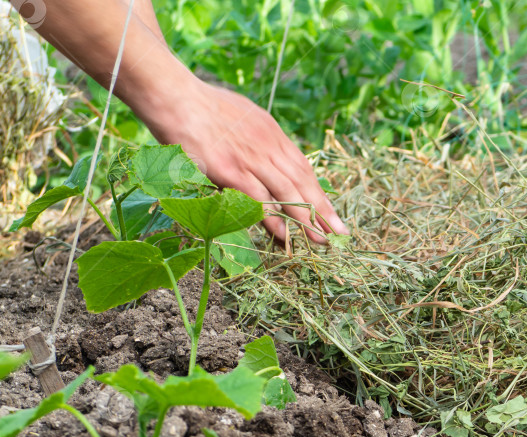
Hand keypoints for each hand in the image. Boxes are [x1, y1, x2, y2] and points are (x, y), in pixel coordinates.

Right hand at [143, 79, 348, 243]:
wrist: (175, 96)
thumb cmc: (201, 106)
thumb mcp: (241, 116)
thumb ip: (257, 136)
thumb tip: (264, 155)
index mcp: (272, 133)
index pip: (303, 167)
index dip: (319, 191)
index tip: (331, 211)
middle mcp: (268, 146)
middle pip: (303, 182)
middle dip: (324, 209)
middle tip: (340, 232)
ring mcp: (250, 158)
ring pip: (287, 192)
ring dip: (307, 219)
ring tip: (322, 240)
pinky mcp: (230, 170)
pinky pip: (258, 198)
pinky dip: (272, 218)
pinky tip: (285, 235)